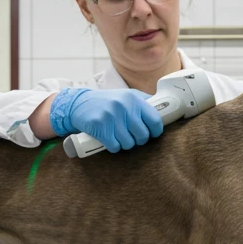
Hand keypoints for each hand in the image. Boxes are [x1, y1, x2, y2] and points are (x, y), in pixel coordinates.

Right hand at [49, 87, 164, 152]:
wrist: (79, 104)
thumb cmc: (107, 102)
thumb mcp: (125, 96)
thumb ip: (143, 102)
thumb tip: (164, 109)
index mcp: (134, 98)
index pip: (154, 120)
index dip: (155, 131)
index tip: (151, 134)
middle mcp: (124, 106)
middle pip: (142, 135)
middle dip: (138, 140)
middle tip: (132, 137)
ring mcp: (111, 116)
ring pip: (128, 143)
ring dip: (124, 144)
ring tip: (118, 136)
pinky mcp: (100, 127)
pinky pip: (115, 146)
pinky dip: (113, 147)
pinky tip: (109, 139)